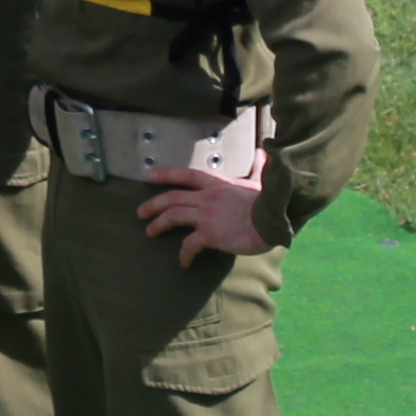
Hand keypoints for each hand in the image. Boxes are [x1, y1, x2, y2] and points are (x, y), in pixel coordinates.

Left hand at [136, 164, 266, 266]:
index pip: (186, 175)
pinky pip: (189, 244)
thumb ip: (258, 168)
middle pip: (172, 197)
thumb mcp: (260, 181)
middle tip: (140, 212)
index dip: (166, 174)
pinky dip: (184, 254)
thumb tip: (263, 152)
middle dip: (153, 204)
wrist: (275, 218)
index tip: (149, 176)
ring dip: (158, 223)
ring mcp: (207, 216)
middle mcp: (208, 198)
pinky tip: (183, 263)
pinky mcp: (210, 234)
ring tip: (149, 231)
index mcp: (218, 184)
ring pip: (173, 216)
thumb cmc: (270, 202)